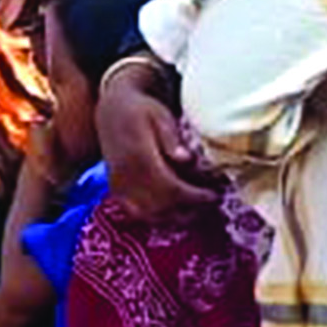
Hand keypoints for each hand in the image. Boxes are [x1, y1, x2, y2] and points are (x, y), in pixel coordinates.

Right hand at [97, 63, 218, 214]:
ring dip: (174, 217)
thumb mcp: (160, 115)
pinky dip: (156, 217)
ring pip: (148, 214)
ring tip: (196, 209)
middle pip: (162, 205)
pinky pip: (136, 213)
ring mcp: (119, 184)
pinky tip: (174, 210)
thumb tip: (186, 159)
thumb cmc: (142, 110)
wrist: (111, 110)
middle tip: (209, 203)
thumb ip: (172, 138)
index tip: (214, 195)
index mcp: (139, 155)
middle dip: (189, 209)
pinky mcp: (116, 190)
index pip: (171, 187)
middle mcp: (126, 174)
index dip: (194, 196)